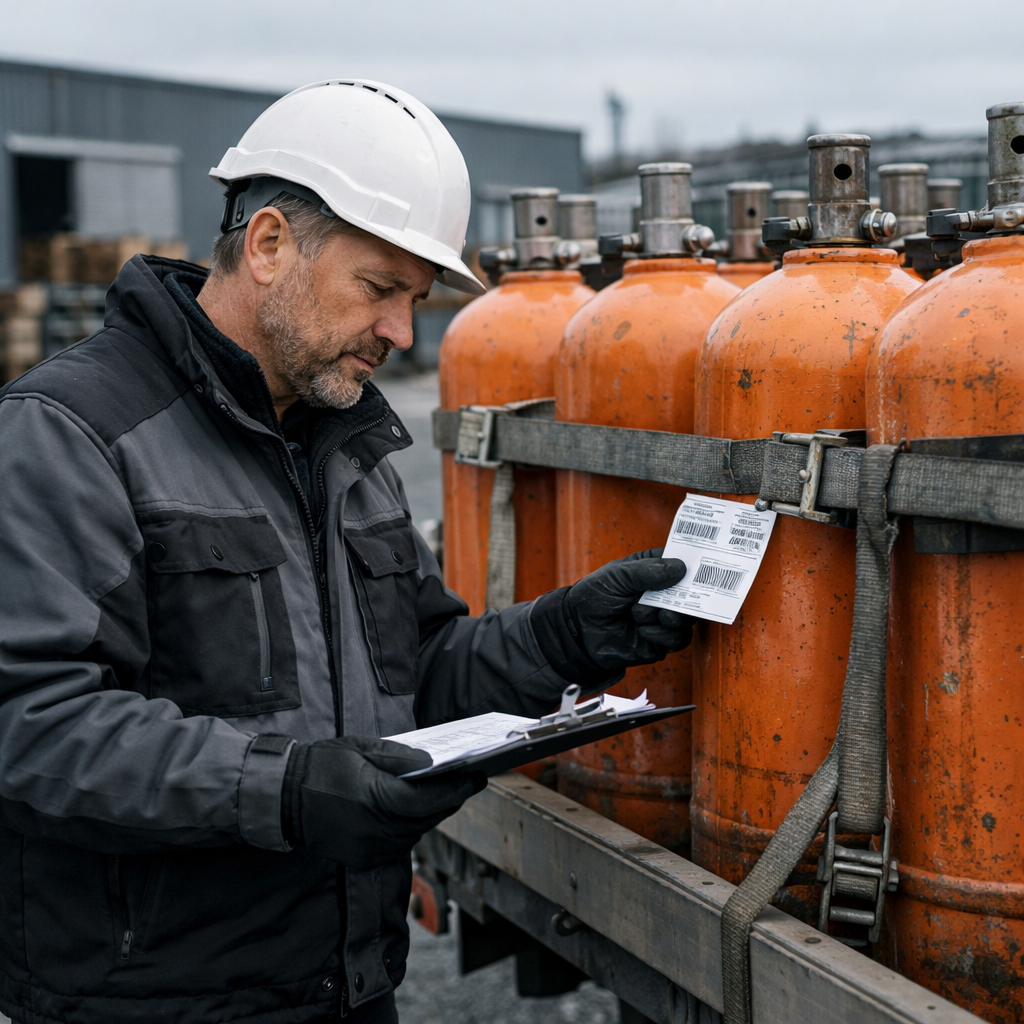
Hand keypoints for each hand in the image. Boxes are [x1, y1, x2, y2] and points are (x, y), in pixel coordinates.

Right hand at [282, 736, 484, 869]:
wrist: (284, 798)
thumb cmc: (323, 766)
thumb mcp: (361, 748)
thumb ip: (399, 758)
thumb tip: (431, 764)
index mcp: (376, 800)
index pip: (429, 799)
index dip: (458, 788)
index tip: (478, 776)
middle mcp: (376, 830)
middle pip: (427, 818)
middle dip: (449, 799)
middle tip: (469, 781)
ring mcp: (369, 849)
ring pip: (415, 833)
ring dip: (431, 815)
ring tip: (446, 794)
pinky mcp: (362, 858)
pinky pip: (398, 844)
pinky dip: (411, 828)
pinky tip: (415, 811)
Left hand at [564, 548, 692, 671]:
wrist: (578, 633)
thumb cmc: (593, 598)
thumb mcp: (617, 576)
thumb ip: (647, 571)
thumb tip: (680, 569)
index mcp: (652, 570)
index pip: (681, 563)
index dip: (692, 565)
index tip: (698, 567)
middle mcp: (662, 593)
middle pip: (692, 592)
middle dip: (683, 597)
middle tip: (669, 600)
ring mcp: (662, 617)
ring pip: (687, 618)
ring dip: (670, 617)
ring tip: (647, 615)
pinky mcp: (661, 640)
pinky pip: (679, 639)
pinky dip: (664, 636)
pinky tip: (644, 631)